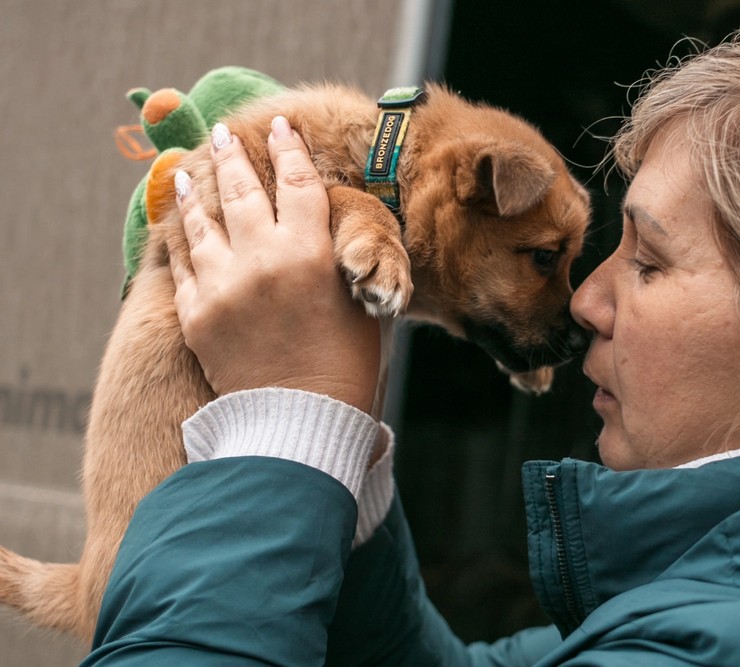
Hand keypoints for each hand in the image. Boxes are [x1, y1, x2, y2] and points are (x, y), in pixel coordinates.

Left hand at [169, 116, 381, 413]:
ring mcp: (224, 285)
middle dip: (234, 155)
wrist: (299, 422)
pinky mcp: (197, 313)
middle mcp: (263, 260)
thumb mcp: (362, 306)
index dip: (291, 149)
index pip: (300, 183)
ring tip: (193, 170)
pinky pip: (183, 261)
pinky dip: (181, 234)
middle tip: (225, 133)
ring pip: (204, 219)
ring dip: (199, 188)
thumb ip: (346, 263)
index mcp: (312, 255)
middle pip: (244, 189)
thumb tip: (339, 239)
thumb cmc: (346, 367)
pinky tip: (179, 220)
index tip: (283, 127)